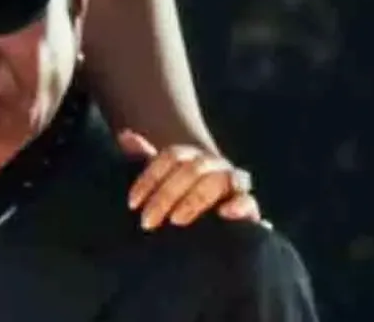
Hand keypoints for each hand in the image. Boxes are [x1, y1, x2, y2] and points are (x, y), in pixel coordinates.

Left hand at [118, 129, 261, 229]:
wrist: (208, 238)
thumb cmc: (176, 205)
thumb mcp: (159, 185)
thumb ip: (144, 160)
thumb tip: (125, 135)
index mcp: (191, 157)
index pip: (171, 156)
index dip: (149, 177)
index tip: (132, 203)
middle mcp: (213, 165)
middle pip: (191, 169)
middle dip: (166, 195)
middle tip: (147, 221)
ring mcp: (233, 185)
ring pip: (217, 180)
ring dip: (195, 199)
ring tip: (177, 220)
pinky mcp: (249, 210)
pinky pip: (249, 201)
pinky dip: (239, 205)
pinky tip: (224, 214)